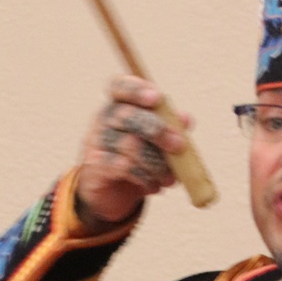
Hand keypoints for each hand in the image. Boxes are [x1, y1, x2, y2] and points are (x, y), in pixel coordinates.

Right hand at [75, 77, 191, 227]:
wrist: (111, 193)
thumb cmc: (137, 159)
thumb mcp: (156, 143)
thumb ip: (171, 128)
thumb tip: (186, 120)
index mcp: (119, 104)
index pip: (120, 87)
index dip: (136, 89)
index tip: (157, 98)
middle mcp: (104, 118)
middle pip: (127, 116)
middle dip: (157, 130)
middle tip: (179, 146)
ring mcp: (96, 141)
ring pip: (129, 145)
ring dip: (156, 163)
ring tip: (169, 178)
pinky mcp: (95, 165)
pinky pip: (123, 167)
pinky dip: (145, 177)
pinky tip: (154, 186)